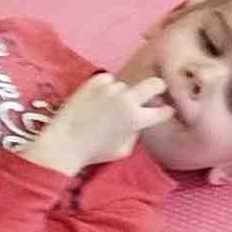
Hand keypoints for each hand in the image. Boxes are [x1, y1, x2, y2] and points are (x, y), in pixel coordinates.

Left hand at [31, 71, 169, 173]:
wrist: (64, 141)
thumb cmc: (94, 152)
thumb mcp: (123, 150)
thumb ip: (135, 133)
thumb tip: (138, 122)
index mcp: (137, 119)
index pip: (163, 111)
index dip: (166, 111)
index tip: (166, 110)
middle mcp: (127, 100)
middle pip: (154, 83)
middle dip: (158, 87)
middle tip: (156, 90)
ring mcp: (110, 88)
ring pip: (125, 86)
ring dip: (123, 94)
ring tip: (109, 105)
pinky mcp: (95, 81)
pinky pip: (108, 80)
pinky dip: (106, 87)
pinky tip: (97, 98)